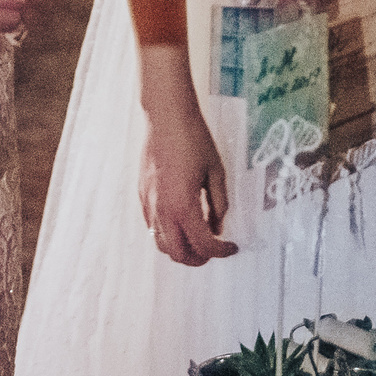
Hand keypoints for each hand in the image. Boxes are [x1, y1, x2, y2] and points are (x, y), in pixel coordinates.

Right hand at [140, 91, 237, 265]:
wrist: (167, 117)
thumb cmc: (194, 139)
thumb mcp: (217, 173)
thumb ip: (219, 204)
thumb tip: (217, 227)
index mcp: (184, 206)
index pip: (203, 244)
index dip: (221, 251)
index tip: (232, 247)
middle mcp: (162, 210)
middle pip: (179, 254)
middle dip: (199, 258)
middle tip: (215, 250)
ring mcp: (149, 204)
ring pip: (162, 244)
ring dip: (182, 249)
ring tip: (199, 239)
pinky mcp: (143, 195)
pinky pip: (153, 227)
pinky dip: (169, 234)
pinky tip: (183, 221)